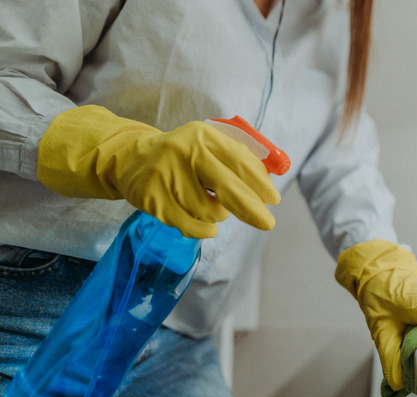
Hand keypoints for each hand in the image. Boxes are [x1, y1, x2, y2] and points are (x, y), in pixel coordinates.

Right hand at [37, 105, 279, 237]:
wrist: (131, 159)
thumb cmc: (183, 156)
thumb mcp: (207, 146)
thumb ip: (237, 160)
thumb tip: (269, 187)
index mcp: (203, 135)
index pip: (240, 160)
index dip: (260, 183)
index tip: (274, 200)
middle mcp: (183, 152)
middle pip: (228, 188)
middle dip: (252, 209)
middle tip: (267, 223)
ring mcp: (166, 176)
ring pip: (211, 211)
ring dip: (218, 215)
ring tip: (209, 204)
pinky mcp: (153, 199)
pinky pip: (192, 225)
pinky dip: (204, 229)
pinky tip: (205, 223)